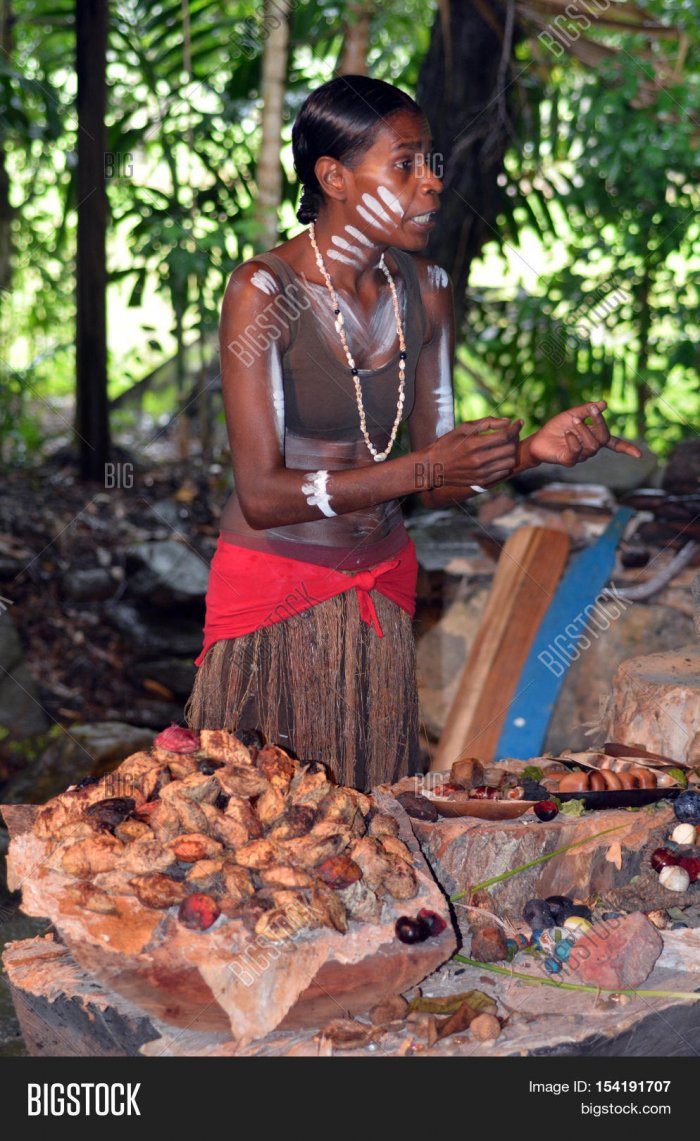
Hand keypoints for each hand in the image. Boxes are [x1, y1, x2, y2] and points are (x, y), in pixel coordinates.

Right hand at [426, 416, 522, 487]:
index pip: (504, 435)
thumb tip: (507, 421)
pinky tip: (500, 456)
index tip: (519, 422)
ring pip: (510, 462)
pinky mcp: (481, 482)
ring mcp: (481, 473)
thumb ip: (486, 422)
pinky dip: (505, 463)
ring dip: (512, 452)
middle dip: (515, 438)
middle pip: (510, 449)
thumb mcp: (463, 428)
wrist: (433, 467)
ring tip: (507, 445)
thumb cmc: (447, 443)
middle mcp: (479, 460)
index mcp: (474, 444)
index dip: (515, 428)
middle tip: (513, 433)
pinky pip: (503, 472)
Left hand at [524, 401, 641, 467]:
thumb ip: (587, 410)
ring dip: (583, 430)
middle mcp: (590, 449)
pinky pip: (576, 453)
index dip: (626, 448)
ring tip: (572, 421)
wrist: (537, 439)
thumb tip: (603, 404)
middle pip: (603, 439)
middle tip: (587, 412)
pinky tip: (567, 433)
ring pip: (591, 445)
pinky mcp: (568, 461)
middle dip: (598, 424)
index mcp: (593, 437)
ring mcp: (580, 456)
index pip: (614, 444)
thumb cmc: (556, 427)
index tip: (640, 455)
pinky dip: (573, 441)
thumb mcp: (572, 414)